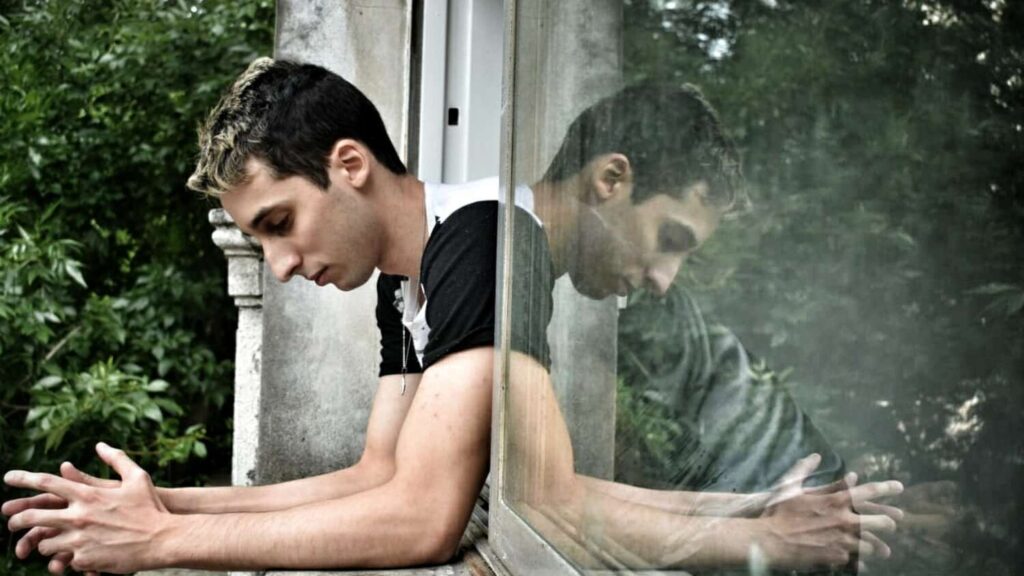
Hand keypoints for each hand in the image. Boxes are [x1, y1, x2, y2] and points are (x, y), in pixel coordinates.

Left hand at [4, 443, 170, 573]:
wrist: (163, 540)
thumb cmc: (151, 507)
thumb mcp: (137, 478)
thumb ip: (116, 459)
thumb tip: (100, 445)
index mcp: (89, 494)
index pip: (47, 483)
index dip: (24, 478)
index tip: (8, 478)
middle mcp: (79, 516)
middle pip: (34, 516)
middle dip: (17, 520)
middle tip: (11, 523)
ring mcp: (80, 539)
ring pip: (46, 543)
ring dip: (45, 543)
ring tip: (51, 543)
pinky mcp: (85, 559)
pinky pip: (64, 560)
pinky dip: (67, 559)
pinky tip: (77, 556)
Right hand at [756, 454, 902, 570]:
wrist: (769, 541)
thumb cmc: (777, 512)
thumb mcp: (789, 486)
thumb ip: (804, 469)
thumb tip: (815, 456)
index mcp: (835, 501)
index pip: (869, 491)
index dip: (887, 488)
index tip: (899, 487)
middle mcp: (844, 520)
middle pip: (880, 522)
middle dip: (888, 521)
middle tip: (892, 523)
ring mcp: (842, 541)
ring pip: (871, 544)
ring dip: (875, 544)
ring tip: (880, 547)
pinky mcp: (836, 557)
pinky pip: (855, 560)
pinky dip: (858, 559)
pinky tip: (860, 561)